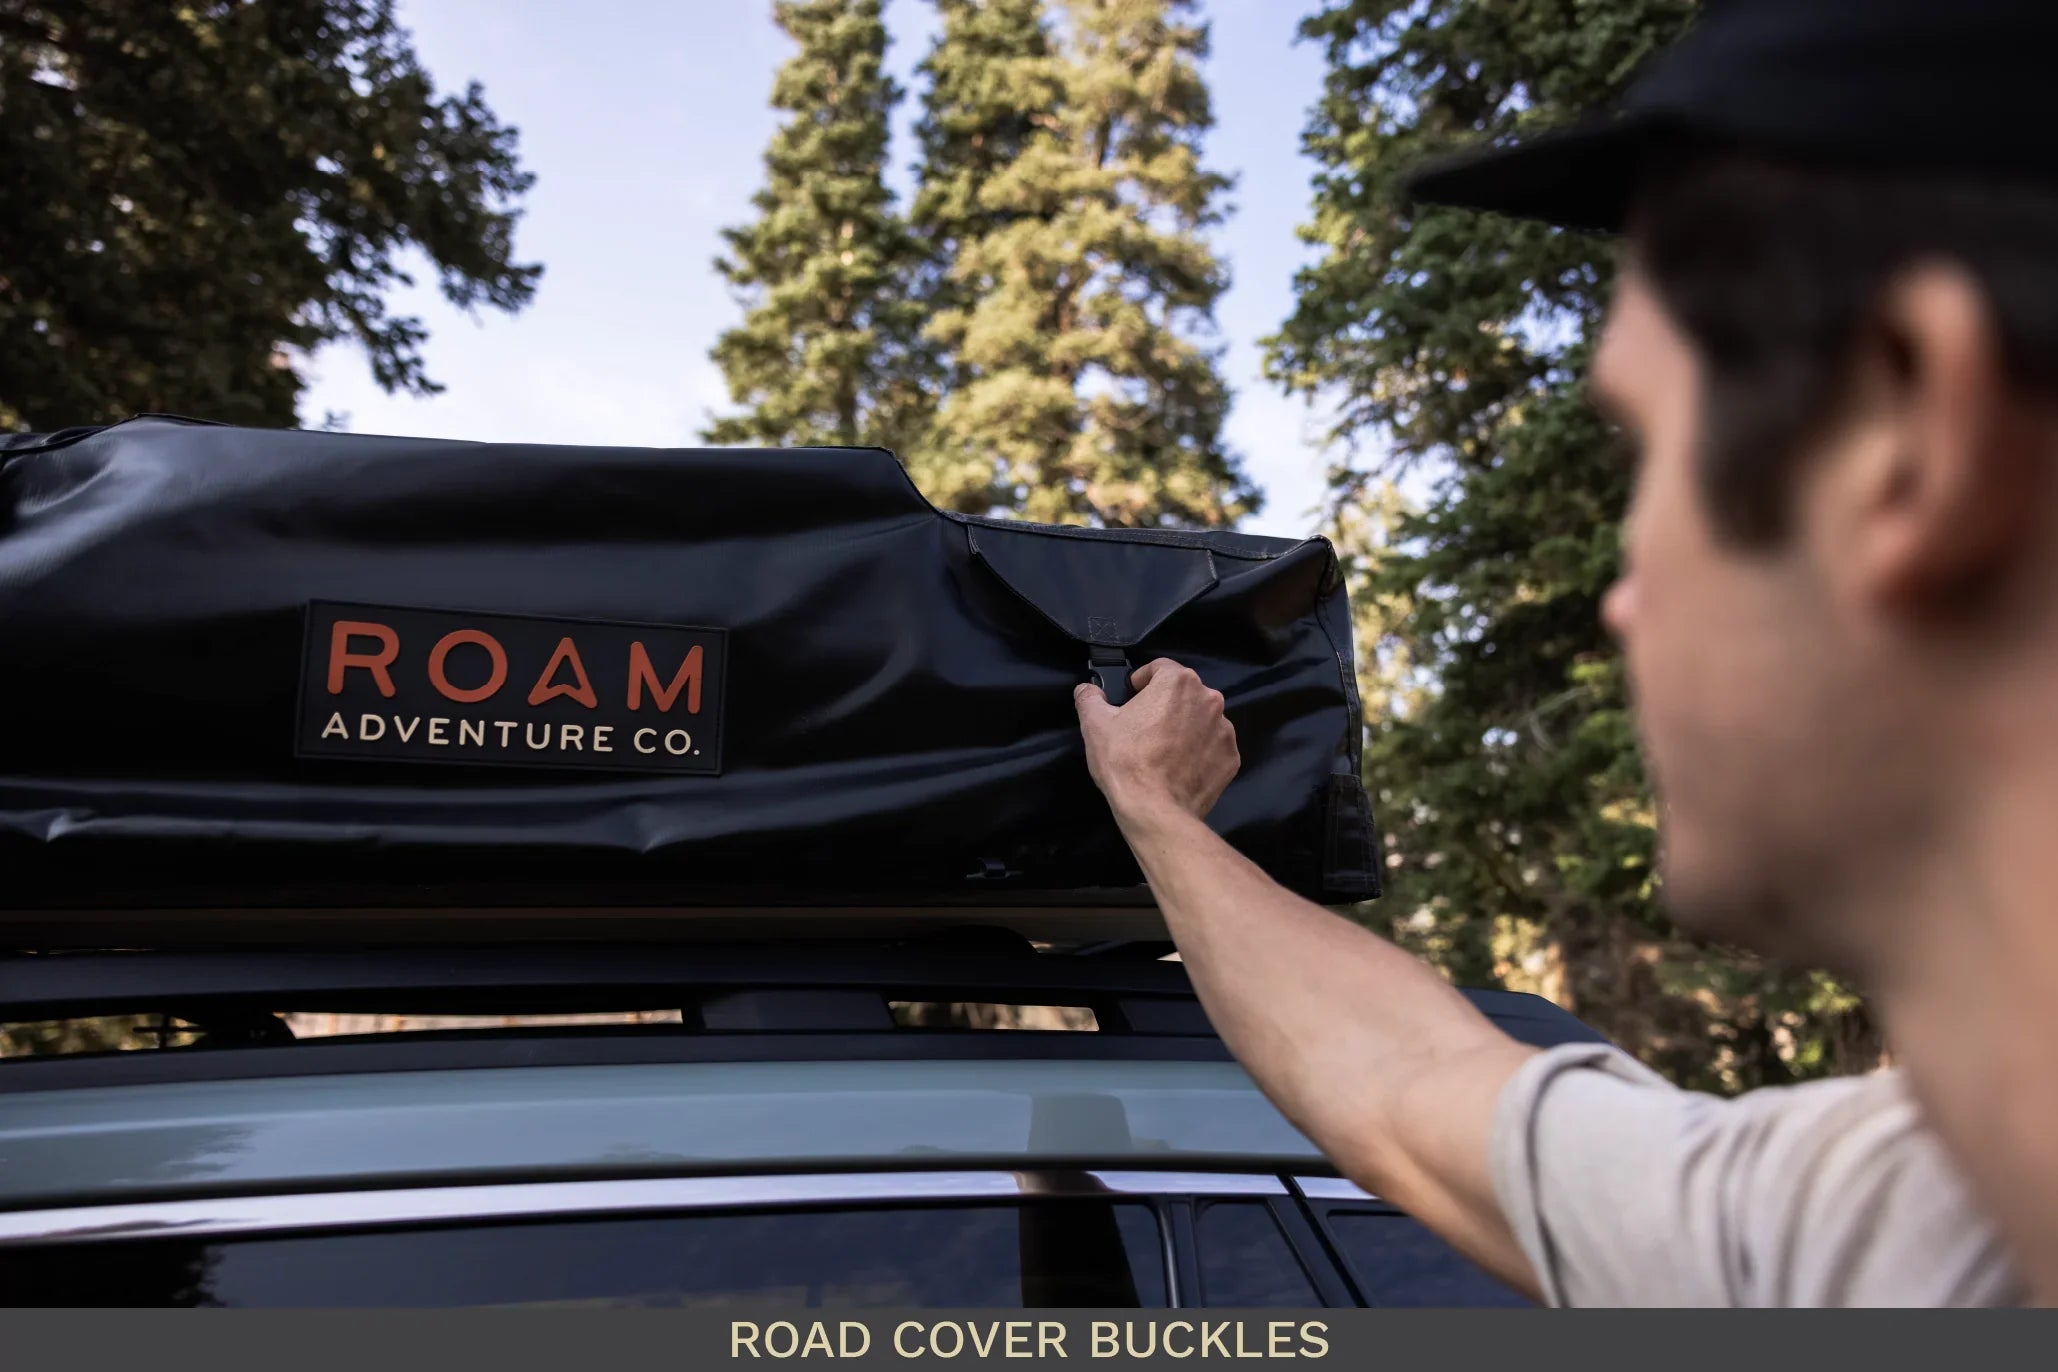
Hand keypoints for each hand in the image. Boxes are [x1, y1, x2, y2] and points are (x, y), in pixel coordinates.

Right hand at [1074, 658, 1239, 825]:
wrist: (1156, 811)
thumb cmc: (1125, 762)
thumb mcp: (1095, 725)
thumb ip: (1090, 698)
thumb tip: (1087, 690)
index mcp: (1178, 682)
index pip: (1160, 668)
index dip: (1142, 680)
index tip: (1131, 697)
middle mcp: (1209, 699)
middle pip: (1184, 693)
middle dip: (1165, 704)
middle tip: (1144, 728)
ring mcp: (1224, 730)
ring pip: (1201, 719)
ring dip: (1185, 727)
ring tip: (1163, 751)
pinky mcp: (1231, 758)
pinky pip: (1212, 746)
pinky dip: (1199, 752)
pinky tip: (1179, 768)